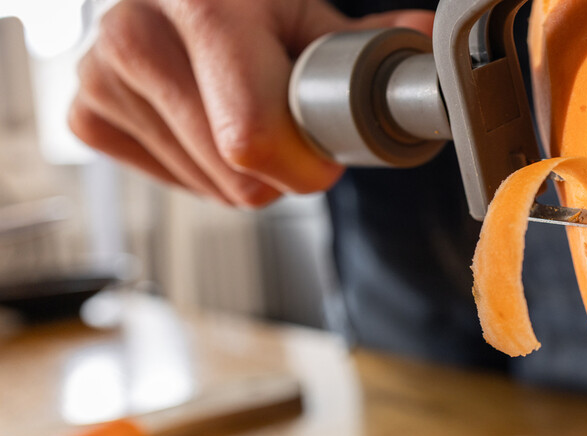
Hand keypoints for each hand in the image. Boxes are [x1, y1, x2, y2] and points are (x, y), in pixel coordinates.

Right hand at [69, 0, 433, 206]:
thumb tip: (424, 42)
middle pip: (237, 175)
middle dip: (281, 168)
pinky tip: (208, 125)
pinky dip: (204, 171)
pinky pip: (173, 185)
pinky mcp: (86, 116)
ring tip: (243, 113)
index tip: (325, 156)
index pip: (250, 138)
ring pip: (209, 189)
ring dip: (243, 172)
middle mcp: (137, 38)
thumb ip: (365, 43)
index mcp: (204, 6)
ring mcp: (101, 79)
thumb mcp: (306, 10)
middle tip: (290, 128)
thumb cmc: (247, 1)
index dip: (304, 164)